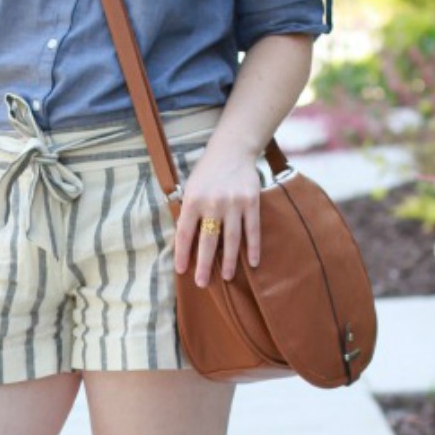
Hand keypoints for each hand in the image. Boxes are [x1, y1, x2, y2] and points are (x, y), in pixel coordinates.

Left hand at [173, 142, 262, 285]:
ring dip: (229, 261)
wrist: (231, 151)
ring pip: (231, 239)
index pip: (185, 233)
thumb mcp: (191, 189)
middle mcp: (212, 203)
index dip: (183, 254)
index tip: (182, 271)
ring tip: (226, 278)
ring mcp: (234, 203)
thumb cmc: (206, 173)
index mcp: (192, 200)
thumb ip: (189, 212)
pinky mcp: (252, 202)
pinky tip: (252, 262)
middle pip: (208, 240)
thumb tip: (185, 242)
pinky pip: (252, 229)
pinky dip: (253, 247)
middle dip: (204, 264)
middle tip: (202, 283)